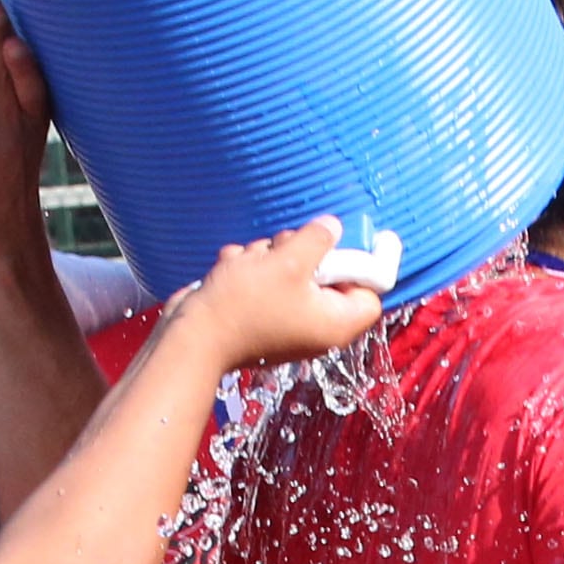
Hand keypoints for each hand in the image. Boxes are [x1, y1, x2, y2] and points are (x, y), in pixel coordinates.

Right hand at [167, 217, 385, 369]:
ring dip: (268, 256)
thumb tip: (333, 227)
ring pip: (292, 271)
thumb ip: (317, 240)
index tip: (355, 236)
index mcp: (336, 323)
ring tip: (249, 263)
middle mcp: (316, 326)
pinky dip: (250, 268)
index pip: (371, 291)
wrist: (192, 335)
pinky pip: (266, 280)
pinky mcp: (261, 315)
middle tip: (284, 247)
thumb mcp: (287, 261)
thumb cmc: (243, 305)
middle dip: (302, 251)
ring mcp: (288, 321)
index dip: (366, 263)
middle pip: (329, 274)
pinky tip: (233, 270)